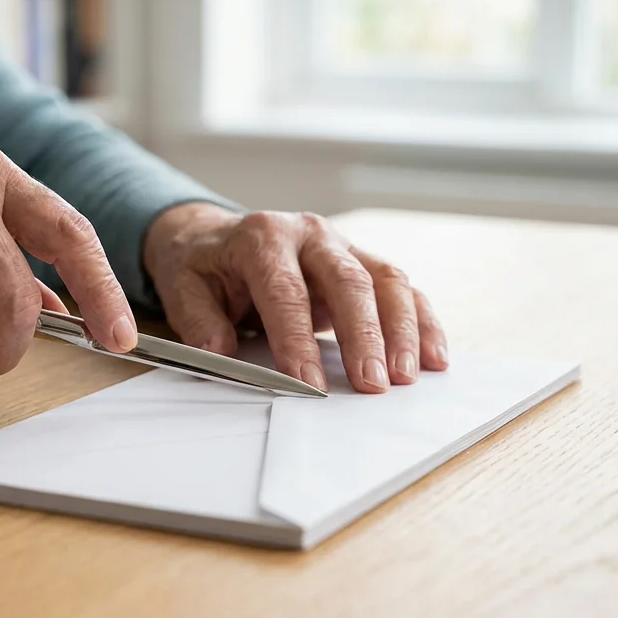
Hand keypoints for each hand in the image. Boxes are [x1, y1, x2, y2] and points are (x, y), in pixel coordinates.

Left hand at [142, 203, 447, 393]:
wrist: (213, 236)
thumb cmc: (201, 265)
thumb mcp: (183, 287)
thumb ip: (199, 321)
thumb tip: (220, 355)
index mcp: (262, 237)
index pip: (286, 290)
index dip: (297, 339)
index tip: (307, 383)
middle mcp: (309, 234)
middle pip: (348, 281)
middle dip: (364, 335)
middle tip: (373, 384)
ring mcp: (342, 245)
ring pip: (386, 280)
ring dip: (402, 330)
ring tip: (408, 376)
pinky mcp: (362, 262)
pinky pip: (402, 289)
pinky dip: (421, 322)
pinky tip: (434, 356)